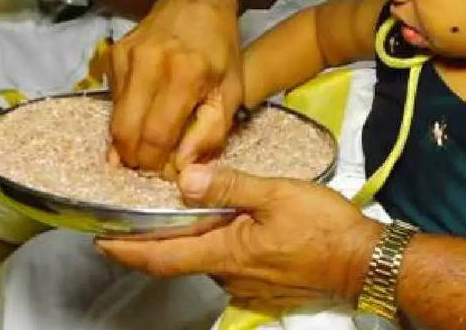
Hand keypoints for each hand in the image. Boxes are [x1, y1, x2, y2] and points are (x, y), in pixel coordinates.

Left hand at [96, 165, 381, 313]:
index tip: (99, 239)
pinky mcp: (265, 289)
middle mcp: (229, 277)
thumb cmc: (325, 227)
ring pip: (207, 262)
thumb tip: (186, 178)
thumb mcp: (276, 193)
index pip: (161, 257)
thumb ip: (229, 185)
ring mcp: (248, 287)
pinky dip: (219, 248)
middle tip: (134, 218)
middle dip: (154, 242)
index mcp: (225, 253)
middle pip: (179, 260)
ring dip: (192, 242)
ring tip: (185, 212)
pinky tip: (228, 228)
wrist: (365, 263)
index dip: (126, 251)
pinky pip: (231, 268)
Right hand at [107, 0, 241, 174]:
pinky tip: (145, 112)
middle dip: (136, 158)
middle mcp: (149, 63)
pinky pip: (112, 101)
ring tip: (150, 140)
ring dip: (129, 139)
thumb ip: (211, 132)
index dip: (157, 163)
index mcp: (185, 73)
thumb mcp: (231, 91)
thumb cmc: (220, 49)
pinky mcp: (112, 55)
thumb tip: (182, 166)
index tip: (166, 170)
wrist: (196, 0)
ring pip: (114, 119)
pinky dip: (126, 115)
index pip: (156, 136)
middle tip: (151, 164)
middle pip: (126, 131)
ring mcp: (125, 57)